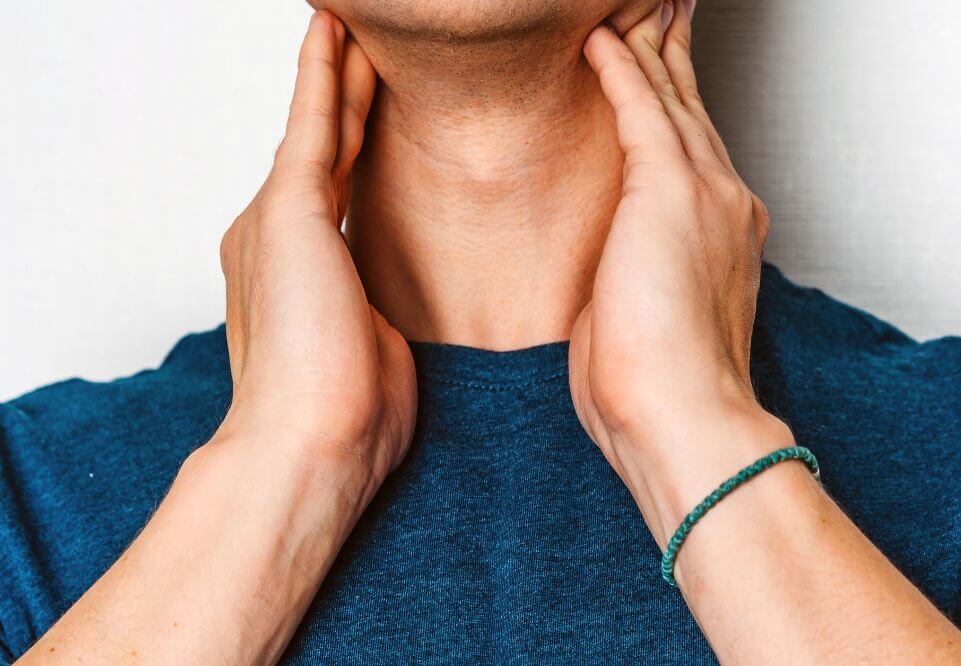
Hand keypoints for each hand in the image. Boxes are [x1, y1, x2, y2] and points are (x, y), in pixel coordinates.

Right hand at [216, 11, 414, 500]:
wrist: (307, 450)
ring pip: (318, 126)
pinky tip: (335, 28)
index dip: (350, 139)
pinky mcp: (287, 211)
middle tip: (356, 37)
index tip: (368, 104)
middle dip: (342, 92)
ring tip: (351, 19)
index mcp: (296, 270)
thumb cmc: (346, 422)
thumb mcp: (371, 354)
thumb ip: (371, 320)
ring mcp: (274, 220)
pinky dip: (325, 73)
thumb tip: (384, 326)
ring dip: (338, 71)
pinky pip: (315, 123)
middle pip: (322, 146)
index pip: (332, 186)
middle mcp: (273, 236)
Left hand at [570, 0, 794, 544]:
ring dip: (648, 51)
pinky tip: (601, 41)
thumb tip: (618, 280)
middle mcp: (725, 204)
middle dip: (671, 60)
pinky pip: (642, 109)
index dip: (677, 108)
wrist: (686, 419)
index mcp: (722, 238)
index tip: (664, 77)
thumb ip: (639, 282)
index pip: (694, 154)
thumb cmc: (661, 391)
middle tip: (659, 15)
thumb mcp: (648, 322)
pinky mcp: (669, 191)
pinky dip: (621, 71)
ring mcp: (704, 193)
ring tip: (632, 11)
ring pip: (671, 100)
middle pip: (691, 113)